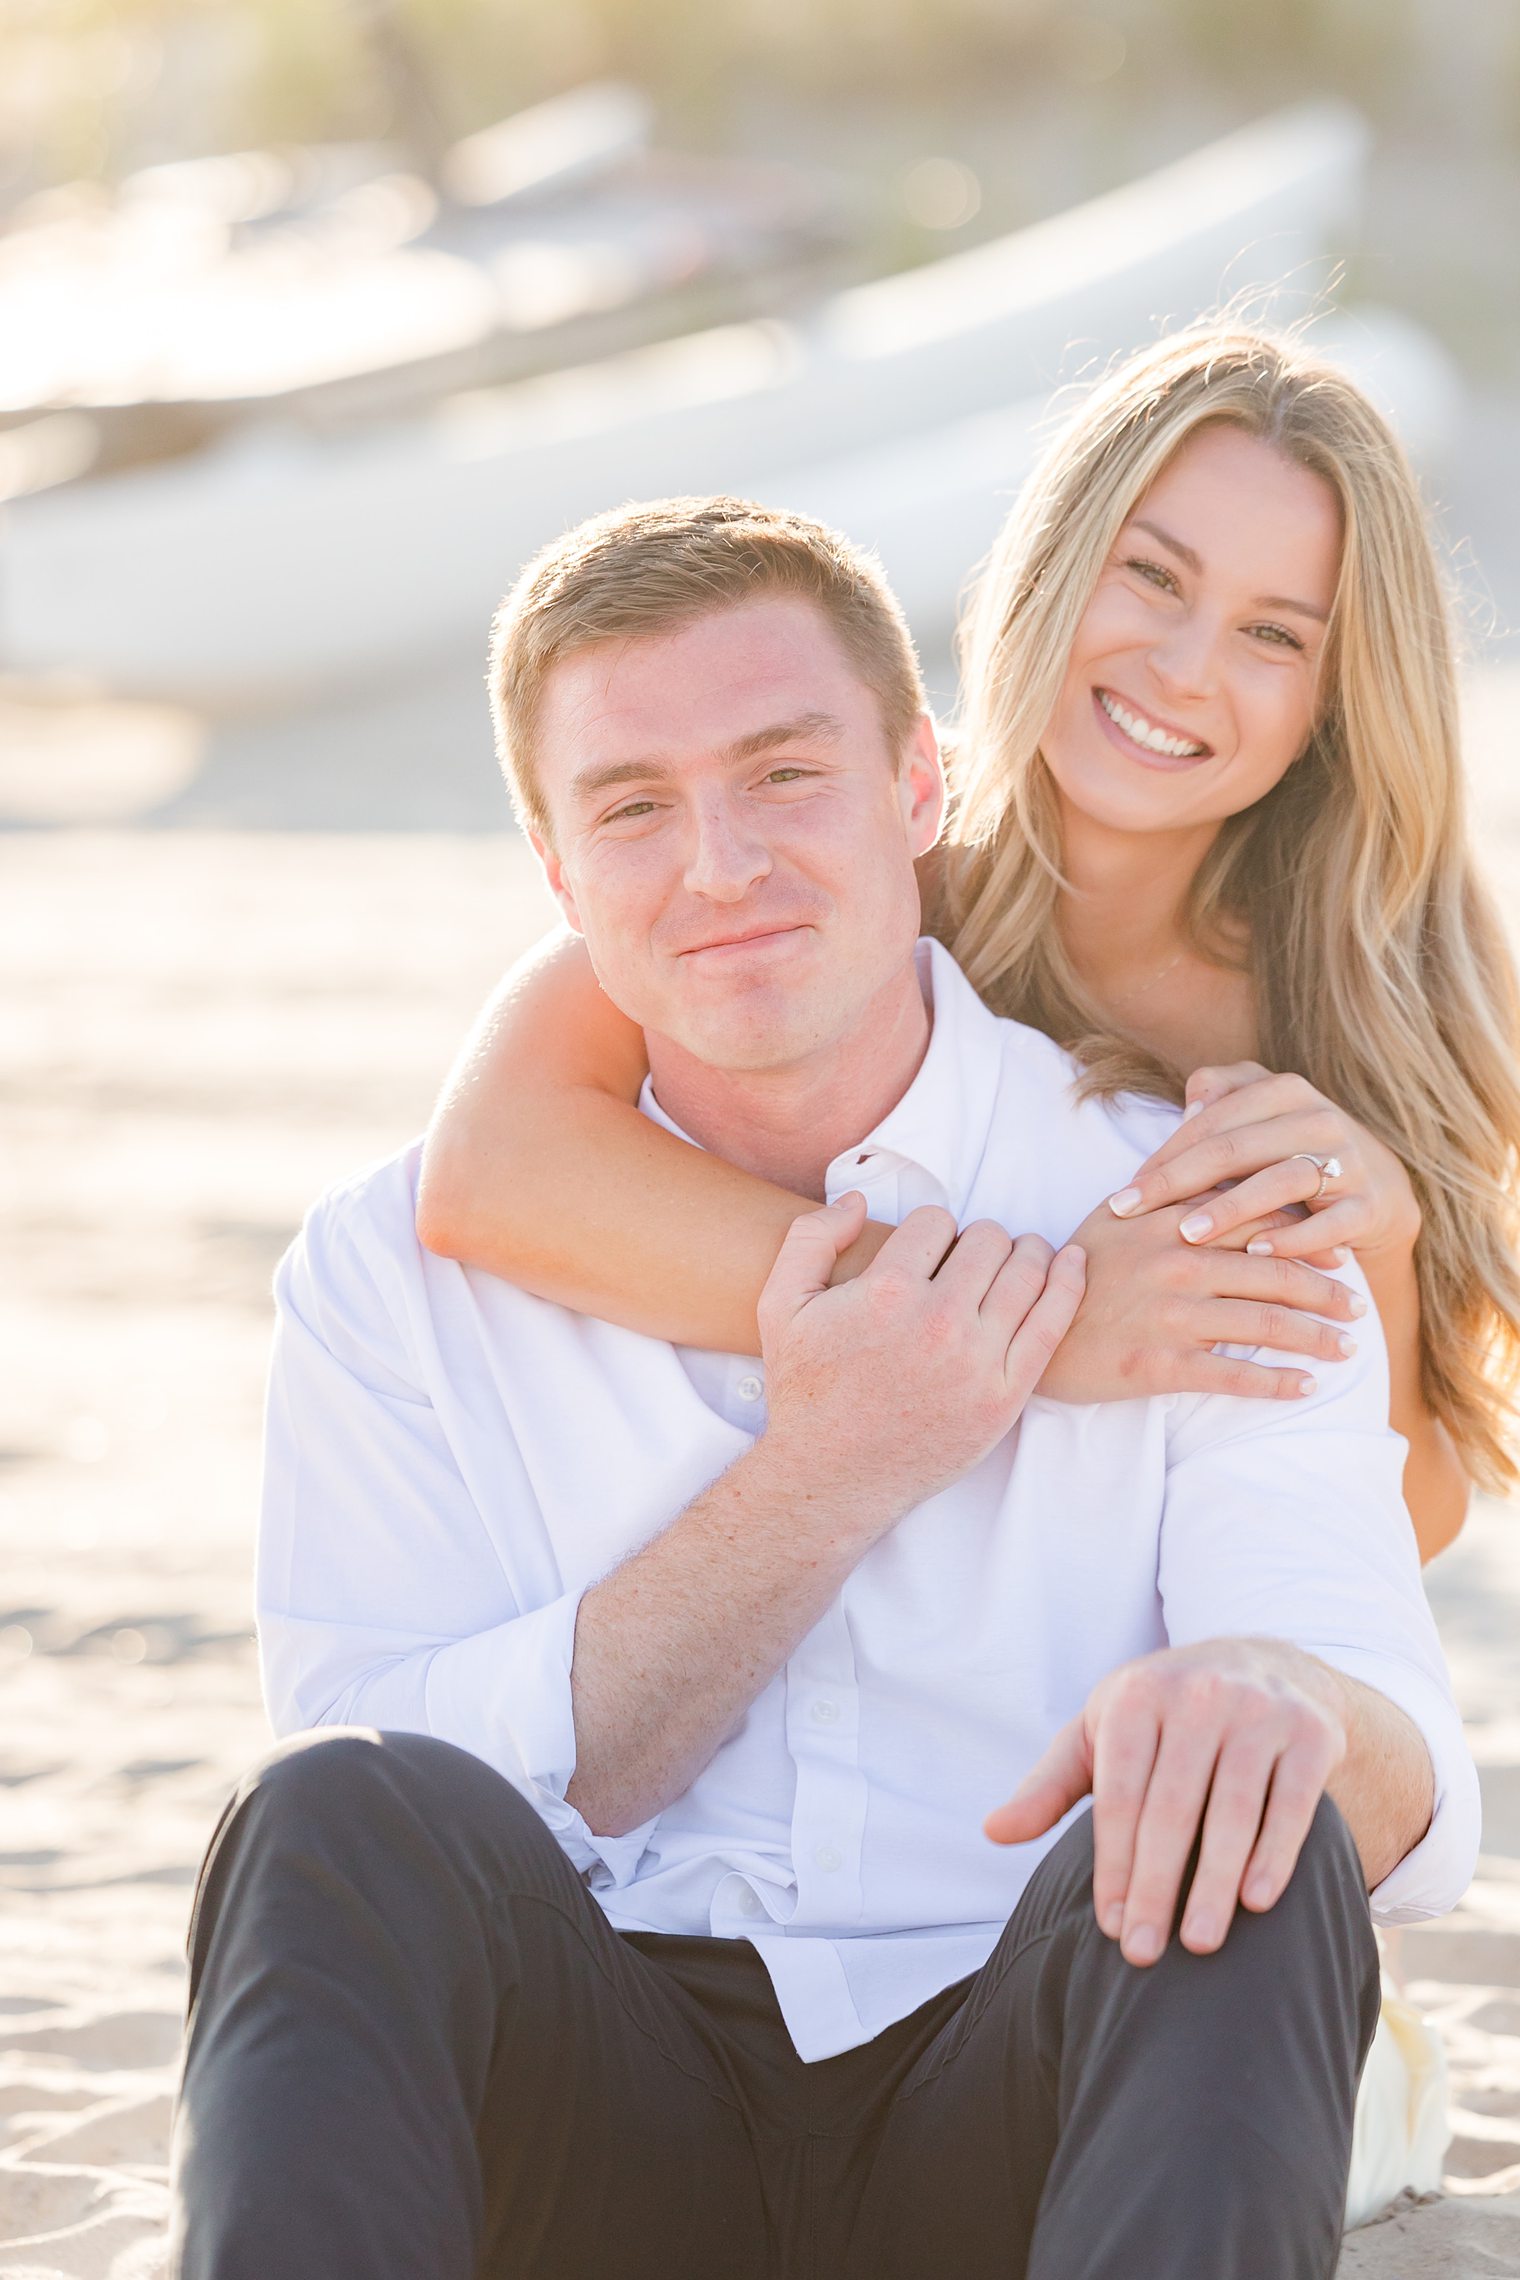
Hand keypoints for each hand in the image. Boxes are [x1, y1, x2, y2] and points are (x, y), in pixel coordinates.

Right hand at [757, 1195, 1084, 1522]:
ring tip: (1018, 1255)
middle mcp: (936, 1321)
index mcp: (885, 1292)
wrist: (833, 1477)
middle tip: (972, 1255)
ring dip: (1026, 1251)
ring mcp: (976, 1361)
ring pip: (1027, 1271)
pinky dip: (1069, 1282)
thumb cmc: (807, 1392)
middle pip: (988, 1240)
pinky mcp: (1005, 1396)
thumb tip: (860, 1200)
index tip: (928, 1251)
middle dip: (980, 1237)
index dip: (932, 1228)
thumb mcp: (781, 1306)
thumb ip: (811, 1237)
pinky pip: (1053, 1322)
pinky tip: (1071, 1262)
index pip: (937, 1221)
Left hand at [985, 1638, 1347, 1964]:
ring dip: (1213, 1883)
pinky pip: (1291, 1803)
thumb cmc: (1164, 1716)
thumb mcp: (1102, 1733)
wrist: (1263, 1664)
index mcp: (1139, 1697)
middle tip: (1143, 1953)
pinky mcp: (1310, 1734)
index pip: (1120, 1795)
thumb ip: (1050, 1786)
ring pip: (1232, 1811)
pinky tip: (1257, 1901)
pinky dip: (1275, 1853)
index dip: (1113, 1864)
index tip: (1109, 1925)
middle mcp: (1199, 1696)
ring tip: (1198, 1943)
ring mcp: (1259, 1711)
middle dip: (1154, 1886)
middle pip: (1171, 1808)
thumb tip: (993, 1831)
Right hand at [1036, 1191, 1364, 1402]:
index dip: (1308, 1237)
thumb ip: (1170, 1192)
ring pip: (1265, 1326)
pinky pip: (1233, 1377)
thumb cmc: (1075, 1271)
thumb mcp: (1116, 1216)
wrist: (1024, 1328)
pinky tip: (1305, 1386)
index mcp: (1172, 1224)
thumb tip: (1217, 1171)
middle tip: (1357, 1306)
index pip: (1258, 1221)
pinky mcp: (1158, 1365)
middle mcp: (1177, 1265)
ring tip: (1346, 1348)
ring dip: (1315, 1339)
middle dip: (1326, 1292)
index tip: (1340, 1253)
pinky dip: (1276, 1384)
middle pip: (1275, 1274)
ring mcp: (1170, 1316)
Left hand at [1105, 1064, 1420, 1264]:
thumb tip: (1187, 1108)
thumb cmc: (1290, 1151)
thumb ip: (1219, 1094)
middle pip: (1236, 1147)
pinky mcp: (1370, 1205)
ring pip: (1282, 1181)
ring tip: (1187, 1235)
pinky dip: (1293, 1240)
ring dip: (1231, 1209)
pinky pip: (1329, 1224)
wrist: (1378, 1187)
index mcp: (1284, 1090)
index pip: (1211, 1120)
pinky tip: (1253, 1255)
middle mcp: (1319, 1118)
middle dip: (1177, 1181)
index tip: (1122, 1191)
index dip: (1163, 1155)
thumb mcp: (1257, 1113)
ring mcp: (1349, 1161)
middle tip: (1130, 1212)